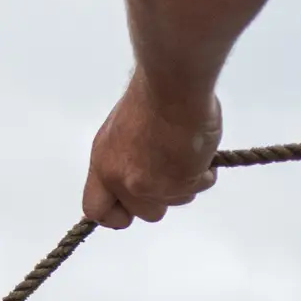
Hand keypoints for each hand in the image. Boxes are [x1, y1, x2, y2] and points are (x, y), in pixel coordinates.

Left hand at [84, 73, 223, 227]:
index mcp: (103, 164)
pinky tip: (200, 149)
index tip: (130, 209)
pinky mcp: (179, 183)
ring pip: (175, 202)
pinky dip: (204, 172)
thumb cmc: (153, 97)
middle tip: (173, 171)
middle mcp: (122, 180)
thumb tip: (142, 176)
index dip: (116, 215)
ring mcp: (150, 185)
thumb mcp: (123, 132)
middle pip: (145, 214)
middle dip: (163, 197)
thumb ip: (128, 160)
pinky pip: (199, 187)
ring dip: (186, 182)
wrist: (173, 85)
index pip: (95, 210)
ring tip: (187, 151)